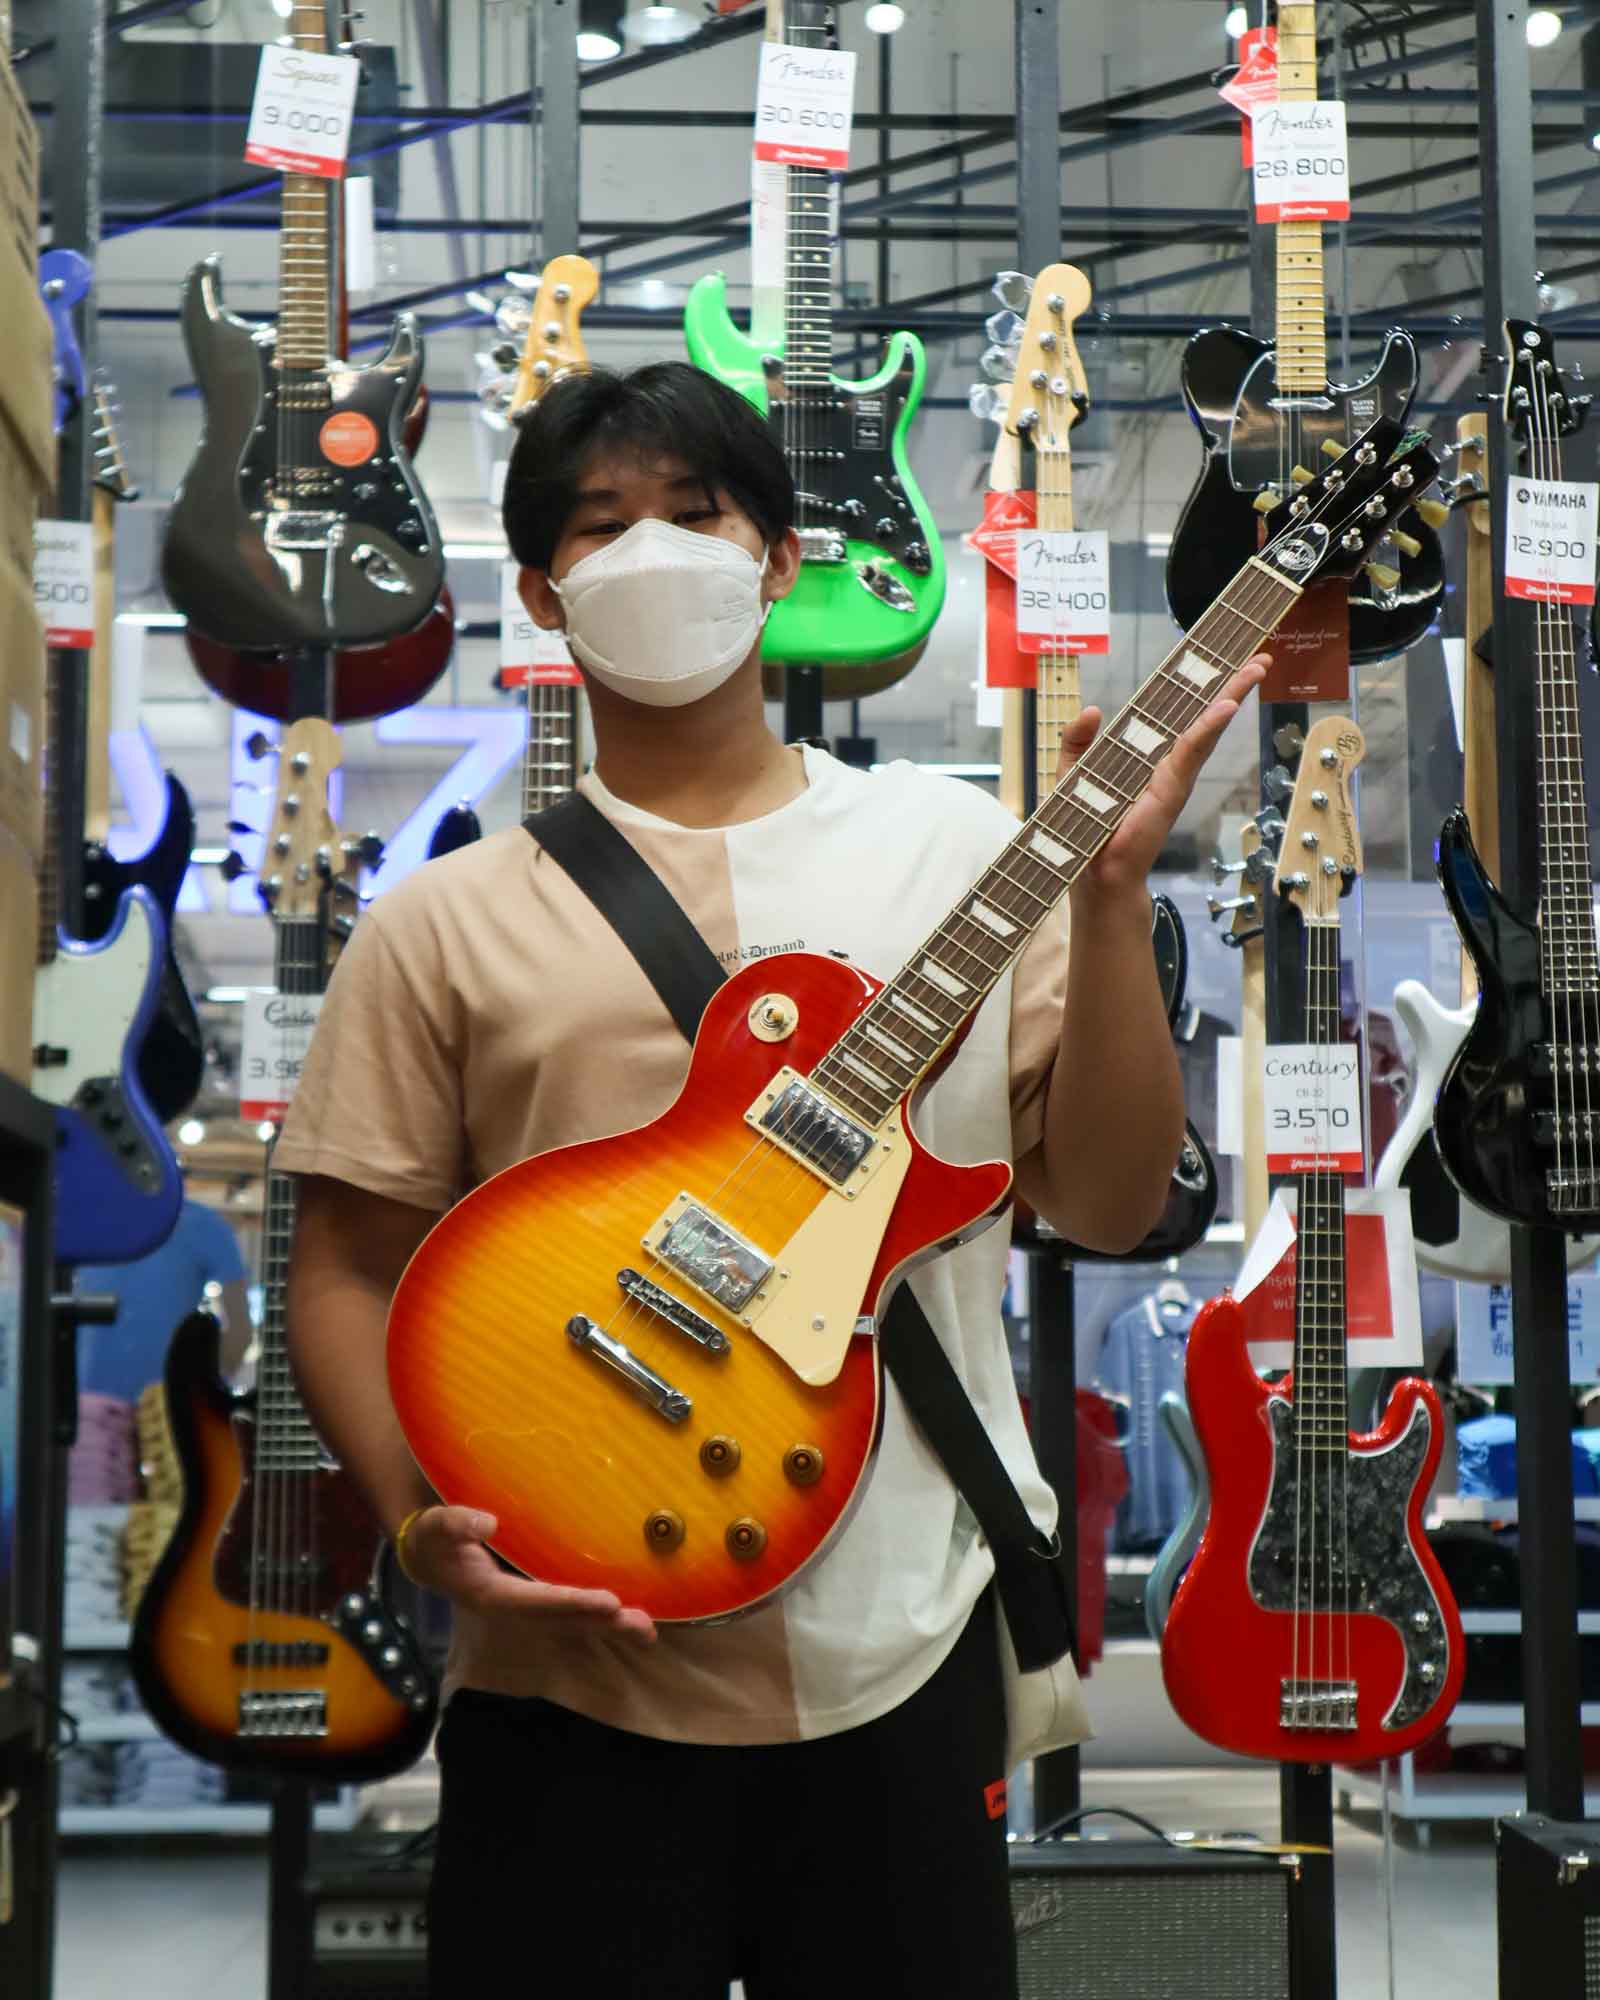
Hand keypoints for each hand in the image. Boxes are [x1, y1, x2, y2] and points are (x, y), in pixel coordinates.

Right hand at [400, 1505, 656, 1645]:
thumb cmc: (436, 1538)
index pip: (534, 1602)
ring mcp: (530, 1609)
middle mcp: (514, 1609)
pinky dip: (608, 1620)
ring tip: (647, 1630)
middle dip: (599, 1622)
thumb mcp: (435, 1526)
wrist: (433, 1559)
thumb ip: (455, 1524)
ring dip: (610, 1629)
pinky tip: (641, 1622)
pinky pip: (577, 1614)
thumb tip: (487, 1522)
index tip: (607, 1601)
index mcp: (490, 1594)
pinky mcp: (542, 1602)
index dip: (569, 1603)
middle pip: (561, 1621)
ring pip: (574, 1623)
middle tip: (638, 1622)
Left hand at [1057, 654, 1270, 906]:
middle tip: (1258, 657)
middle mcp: (1168, 764)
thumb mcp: (1072, 773)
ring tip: (1256, 667)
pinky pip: (1192, 752)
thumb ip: (1077, 740)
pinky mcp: (1170, 791)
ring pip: (1207, 727)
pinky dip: (1209, 727)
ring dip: (1231, 695)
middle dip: (1231, 685)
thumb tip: (1093, 709)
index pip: (1177, 714)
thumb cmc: (1086, 827)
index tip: (1221, 660)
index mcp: (1148, 756)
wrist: (1093, 872)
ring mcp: (1174, 777)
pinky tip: (1228, 705)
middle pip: (1202, 715)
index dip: (1197, 687)